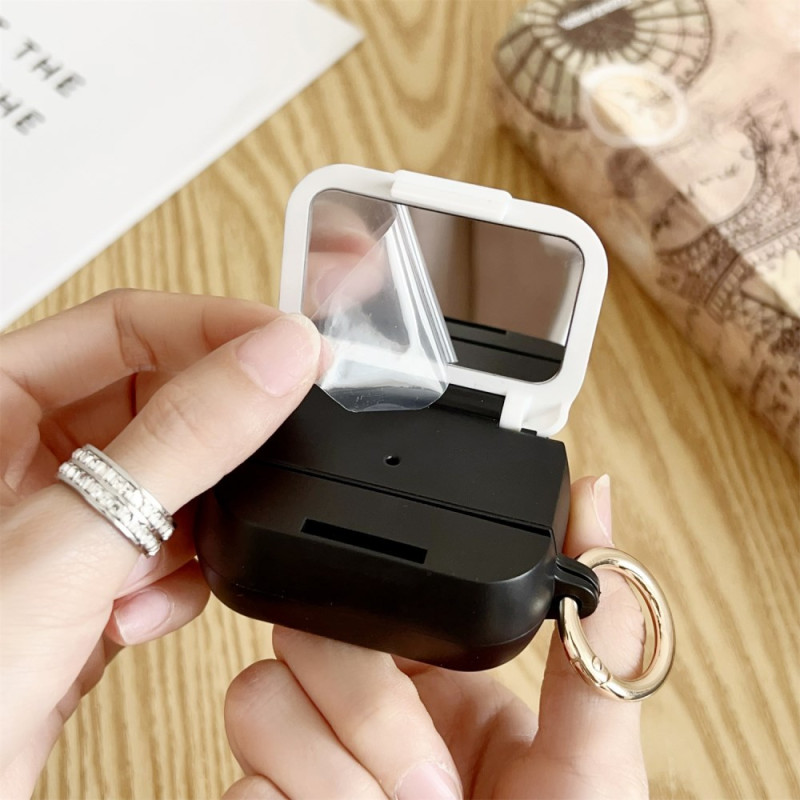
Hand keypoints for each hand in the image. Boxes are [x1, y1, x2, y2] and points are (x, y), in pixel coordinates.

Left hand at [0, 290, 324, 798]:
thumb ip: (185, 441)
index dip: (214, 328)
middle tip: (269, 446)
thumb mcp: (67, 542)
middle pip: (158, 401)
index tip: (291, 346)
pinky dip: (176, 580)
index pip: (123, 326)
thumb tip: (277, 360)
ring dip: (190, 524)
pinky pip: (171, 544)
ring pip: (175, 479)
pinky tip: (135, 615)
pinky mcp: (92, 582)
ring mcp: (63, 522)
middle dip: (209, 444)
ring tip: (157, 566)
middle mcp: (24, 457)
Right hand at [224, 476, 647, 798]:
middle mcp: (367, 712)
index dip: (383, 615)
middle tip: (429, 783)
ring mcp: (312, 764)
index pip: (373, 592)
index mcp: (437, 677)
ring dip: (329, 773)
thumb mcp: (591, 754)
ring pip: (255, 696)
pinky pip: (233, 781)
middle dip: (367, 713)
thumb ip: (590, 630)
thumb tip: (598, 498)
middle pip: (304, 633)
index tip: (423, 668)